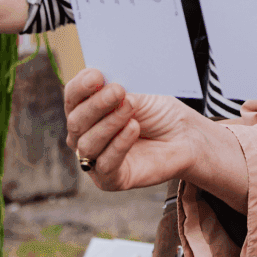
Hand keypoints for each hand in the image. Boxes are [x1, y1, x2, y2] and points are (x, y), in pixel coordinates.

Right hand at [64, 69, 201, 192]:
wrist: (183, 136)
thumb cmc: (158, 112)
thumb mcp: (139, 93)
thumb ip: (120, 89)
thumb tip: (106, 83)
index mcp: (86, 109)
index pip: (72, 97)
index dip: (80, 87)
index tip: (96, 76)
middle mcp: (83, 135)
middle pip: (76, 121)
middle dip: (97, 104)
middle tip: (118, 90)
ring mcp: (94, 158)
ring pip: (88, 143)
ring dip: (110, 123)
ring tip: (131, 107)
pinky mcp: (109, 180)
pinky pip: (105, 164)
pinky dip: (119, 144)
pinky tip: (133, 128)